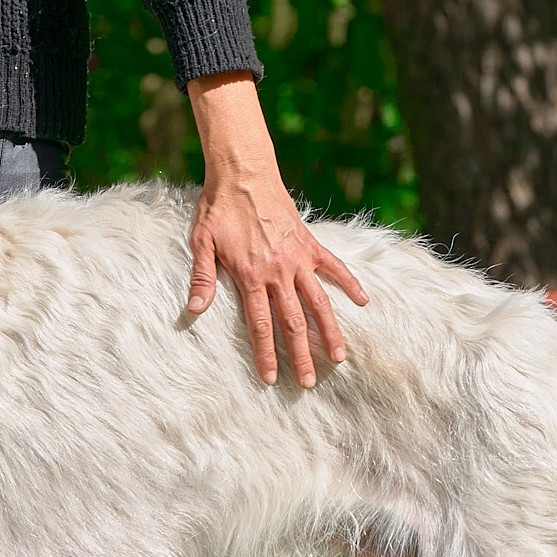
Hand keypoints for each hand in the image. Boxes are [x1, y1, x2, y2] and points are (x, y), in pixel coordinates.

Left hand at [183, 71, 366, 388]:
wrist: (244, 173)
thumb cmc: (218, 208)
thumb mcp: (201, 243)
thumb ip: (203, 279)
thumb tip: (194, 312)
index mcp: (250, 275)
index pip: (260, 324)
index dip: (265, 354)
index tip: (271, 378)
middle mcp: (278, 271)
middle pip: (293, 322)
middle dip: (300, 356)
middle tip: (308, 383)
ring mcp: (298, 258)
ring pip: (318, 302)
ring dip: (329, 332)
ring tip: (338, 358)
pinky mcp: (310, 243)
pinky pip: (334, 267)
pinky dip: (350, 283)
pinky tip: (363, 301)